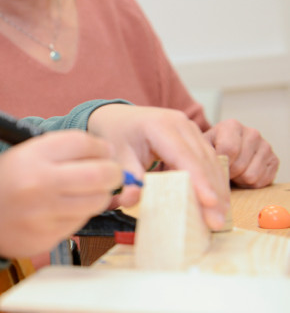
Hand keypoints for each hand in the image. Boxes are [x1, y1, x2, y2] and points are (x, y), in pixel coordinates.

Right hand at [0, 130, 122, 258]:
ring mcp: (45, 214)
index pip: (83, 143)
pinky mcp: (48, 237)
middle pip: (99, 174)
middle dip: (113, 171)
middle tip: (111, 171)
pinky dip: (82, 213)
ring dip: (101, 194)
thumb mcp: (20, 154)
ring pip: (97, 201)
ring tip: (91, 189)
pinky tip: (68, 207)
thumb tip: (101, 153)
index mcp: (30, 156)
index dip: (100, 146)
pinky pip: (80, 221)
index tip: (104, 150)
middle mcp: (39, 184)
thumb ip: (57, 152)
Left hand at [87, 104, 229, 230]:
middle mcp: (181, 124)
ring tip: (220, 217)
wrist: (119, 116)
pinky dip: (214, 181)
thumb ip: (127, 178)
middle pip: (202, 159)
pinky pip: (209, 160)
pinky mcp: (195, 137)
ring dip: (218, 189)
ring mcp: (190, 129)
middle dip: (212, 191)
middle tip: (217, 222)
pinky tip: (217, 203)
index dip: (199, 181)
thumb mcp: (117, 155)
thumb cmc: (117, 134)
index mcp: (160, 125)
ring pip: (211, 160)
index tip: (210, 203)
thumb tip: (131, 201)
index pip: (184, 156)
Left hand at [204, 119, 278, 187]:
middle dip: (229, 173)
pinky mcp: (274, 160)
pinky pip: (261, 181)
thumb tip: (204, 165)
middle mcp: (252, 133)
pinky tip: (243, 174)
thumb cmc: (211, 148)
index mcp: (232, 125)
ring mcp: (265, 146)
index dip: (221, 164)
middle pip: (240, 166)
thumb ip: (202, 152)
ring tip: (233, 172)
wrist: (226, 150)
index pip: (229, 150)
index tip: (214, 166)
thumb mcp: (202, 146)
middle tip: (223, 170)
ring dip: (239, 180)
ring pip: (251, 176)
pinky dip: (250, 183)